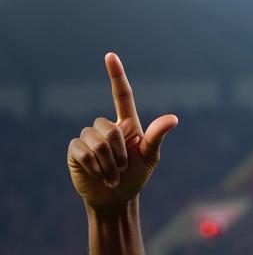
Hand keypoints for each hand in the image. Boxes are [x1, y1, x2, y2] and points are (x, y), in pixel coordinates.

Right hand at [67, 52, 177, 210]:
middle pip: (109, 128)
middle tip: (121, 168)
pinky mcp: (75, 150)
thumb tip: (173, 118)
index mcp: (126, 125)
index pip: (122, 96)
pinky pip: (84, 152)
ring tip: (111, 174)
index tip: (111, 56)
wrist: (116, 198)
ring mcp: (88, 137)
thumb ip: (157, 137)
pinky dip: (95, 167)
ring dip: (108, 164)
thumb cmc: (134, 177)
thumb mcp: (149, 158)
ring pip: (97, 142)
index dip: (116, 76)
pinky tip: (98, 174)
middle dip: (119, 154)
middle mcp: (106, 127)